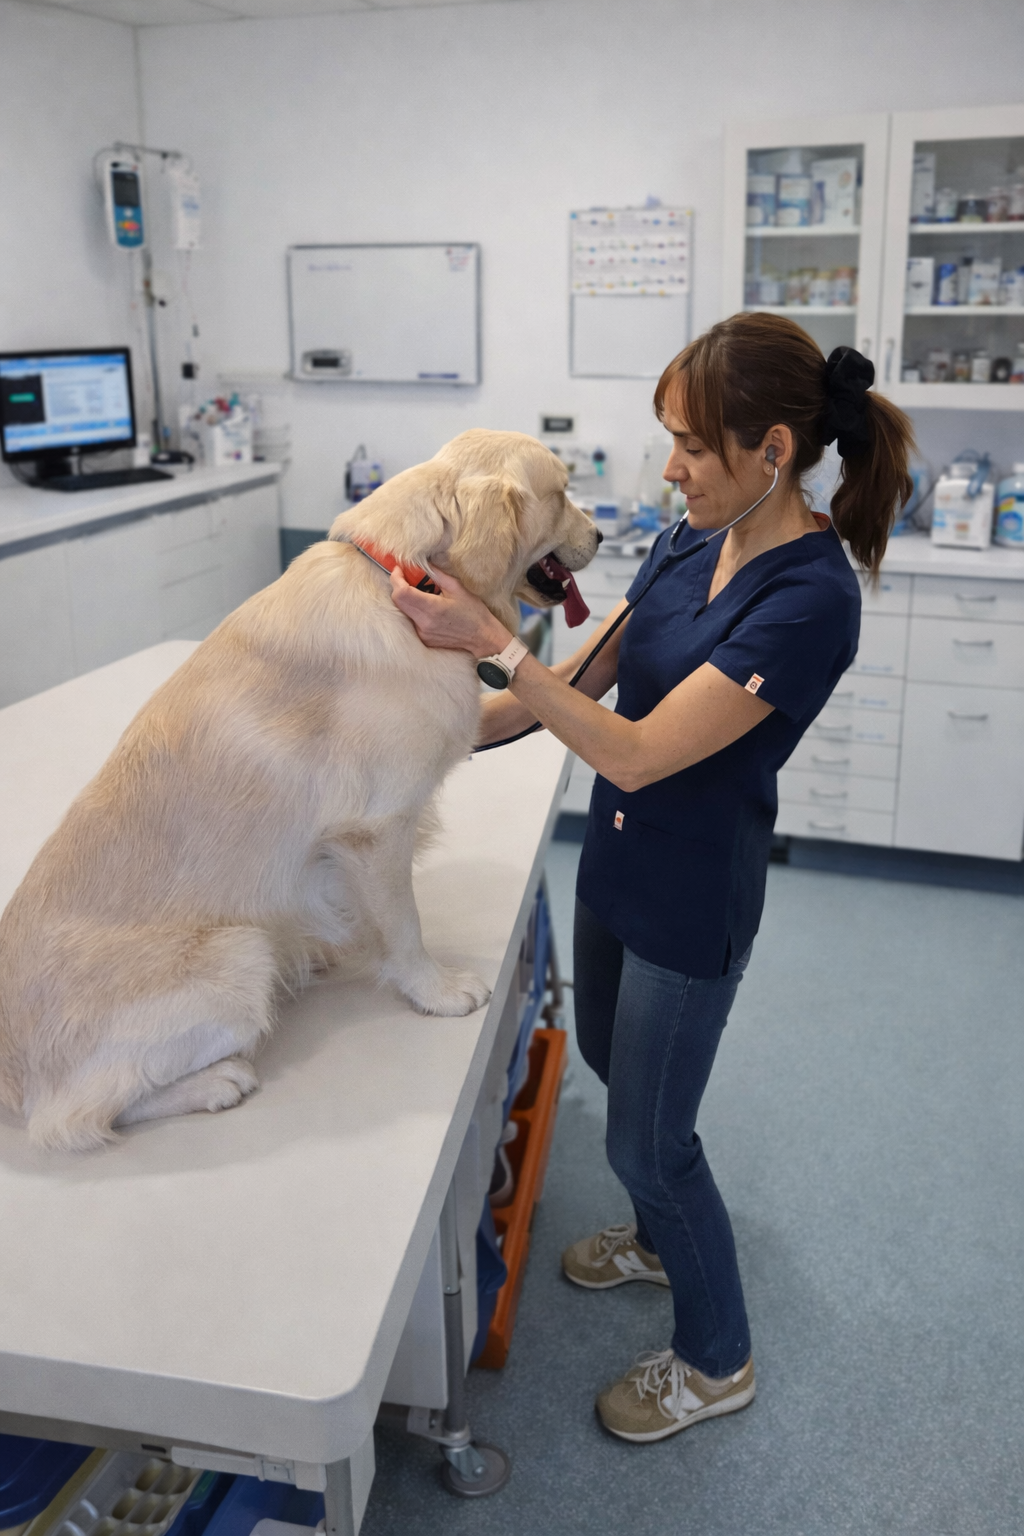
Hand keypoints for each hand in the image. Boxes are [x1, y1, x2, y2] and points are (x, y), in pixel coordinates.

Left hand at [390, 564, 510, 655]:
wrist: (482, 637)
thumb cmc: (473, 612)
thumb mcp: (458, 588)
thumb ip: (437, 574)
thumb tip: (422, 563)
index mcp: (432, 608)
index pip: (402, 593)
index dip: (396, 579)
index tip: (399, 570)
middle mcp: (424, 623)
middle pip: (398, 602)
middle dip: (398, 586)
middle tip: (407, 577)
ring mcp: (422, 633)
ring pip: (403, 611)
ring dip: (407, 598)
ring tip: (421, 592)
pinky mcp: (424, 639)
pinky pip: (411, 620)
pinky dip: (414, 610)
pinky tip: (427, 606)